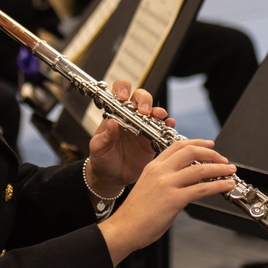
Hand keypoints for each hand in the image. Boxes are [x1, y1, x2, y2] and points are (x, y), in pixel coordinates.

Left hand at [87, 80, 163, 194]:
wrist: (112, 178)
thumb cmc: (102, 159)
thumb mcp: (99, 148)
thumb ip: (105, 136)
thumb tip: (111, 123)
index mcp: (115, 114)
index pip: (119, 92)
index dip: (123, 89)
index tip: (123, 97)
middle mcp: (131, 117)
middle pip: (140, 98)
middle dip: (144, 100)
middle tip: (144, 111)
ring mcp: (143, 127)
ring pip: (153, 111)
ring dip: (157, 111)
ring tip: (159, 116)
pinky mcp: (152, 140)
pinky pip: (162, 129)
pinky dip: (167, 125)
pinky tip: (169, 125)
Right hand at [97, 138, 235, 264]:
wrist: (124, 228)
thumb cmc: (135, 213)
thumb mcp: (148, 186)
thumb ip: (165, 180)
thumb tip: (187, 182)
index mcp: (153, 166)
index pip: (177, 146)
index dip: (197, 143)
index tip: (209, 145)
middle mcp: (160, 171)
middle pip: (190, 152)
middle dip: (211, 153)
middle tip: (223, 159)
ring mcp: (167, 184)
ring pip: (200, 169)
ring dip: (219, 169)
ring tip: (230, 171)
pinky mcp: (174, 199)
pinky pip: (202, 189)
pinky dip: (218, 186)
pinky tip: (226, 186)